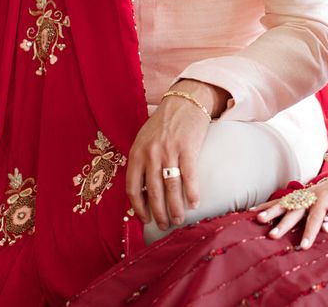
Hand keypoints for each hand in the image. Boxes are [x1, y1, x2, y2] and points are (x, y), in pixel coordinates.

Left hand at [126, 81, 222, 229]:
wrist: (184, 102)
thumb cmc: (163, 124)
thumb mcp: (144, 140)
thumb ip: (141, 162)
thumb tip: (142, 193)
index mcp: (136, 153)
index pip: (133, 188)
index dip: (138, 208)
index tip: (145, 219)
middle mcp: (151, 154)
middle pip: (153, 192)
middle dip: (159, 213)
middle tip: (165, 225)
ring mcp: (169, 151)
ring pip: (170, 187)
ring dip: (175, 207)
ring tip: (179, 219)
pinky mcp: (187, 148)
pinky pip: (189, 175)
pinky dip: (192, 192)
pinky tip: (195, 203)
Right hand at [253, 167, 327, 248]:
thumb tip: (326, 229)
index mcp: (325, 198)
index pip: (316, 216)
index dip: (310, 231)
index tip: (303, 245)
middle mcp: (311, 194)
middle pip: (295, 210)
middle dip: (284, 223)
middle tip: (273, 235)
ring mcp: (302, 193)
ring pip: (284, 202)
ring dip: (271, 211)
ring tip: (258, 220)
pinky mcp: (297, 194)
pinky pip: (281, 199)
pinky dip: (267, 204)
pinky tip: (253, 210)